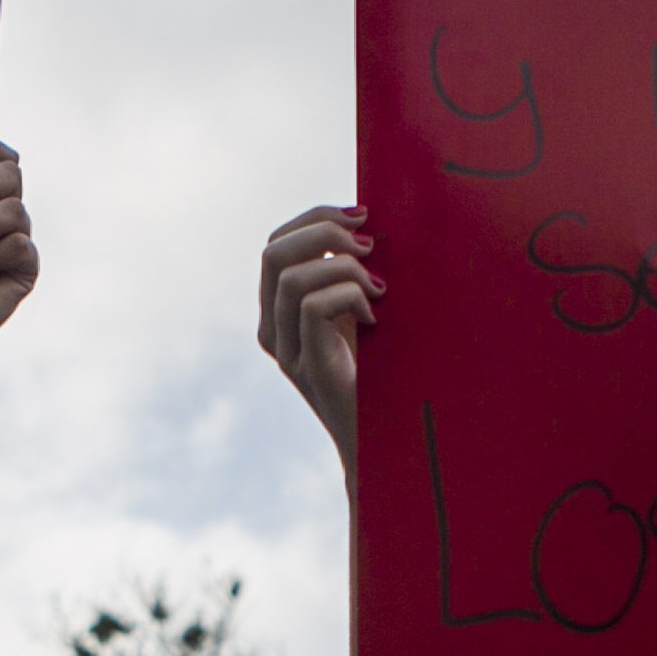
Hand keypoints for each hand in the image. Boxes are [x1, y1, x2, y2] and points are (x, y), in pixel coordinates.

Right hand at [258, 205, 378, 473]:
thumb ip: (350, 275)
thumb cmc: (382, 372)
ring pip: (292, 277)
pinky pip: (312, 308)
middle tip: (370, 245)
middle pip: (274, 251)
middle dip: (324, 232)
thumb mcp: (360, 311)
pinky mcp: (308, 368)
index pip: (277, 244)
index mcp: (278, 311)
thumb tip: (367, 224)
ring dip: (344, 268)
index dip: (315, 218)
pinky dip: (349, 296)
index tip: (362, 215)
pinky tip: (375, 318)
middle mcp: (272, 330)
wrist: (384, 440)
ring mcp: (286, 351)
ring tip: (379, 289)